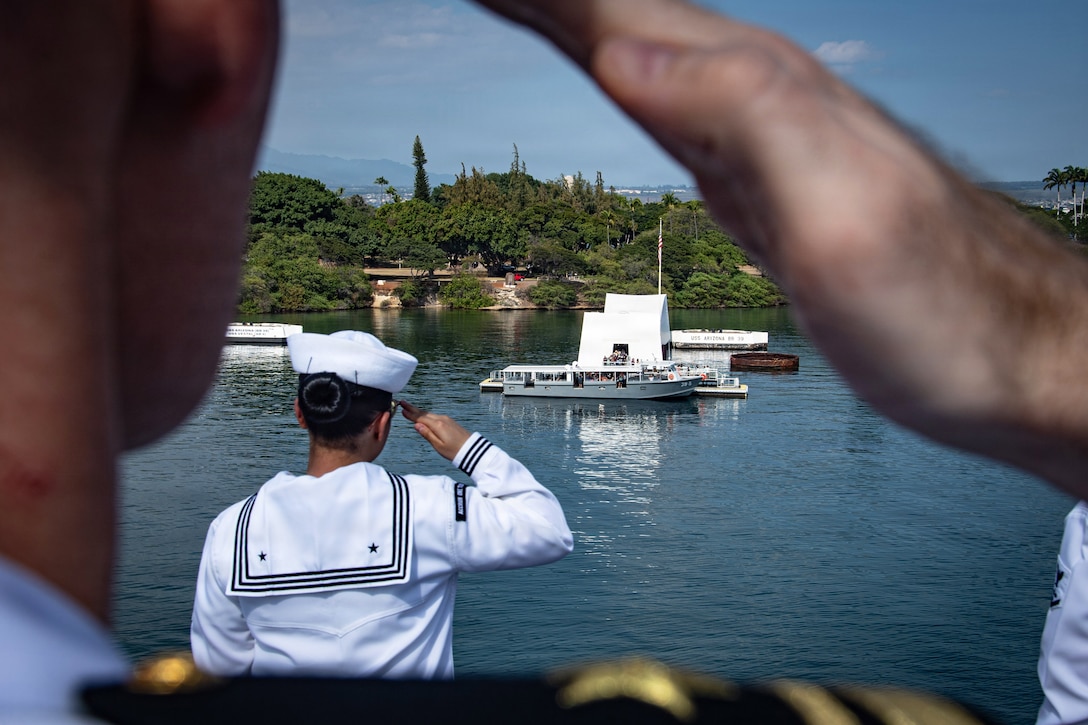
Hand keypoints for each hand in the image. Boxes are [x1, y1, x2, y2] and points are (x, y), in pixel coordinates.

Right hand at [399, 401, 470, 461]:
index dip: (410, 414)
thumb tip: (417, 425)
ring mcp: (447, 420)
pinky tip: (424, 415)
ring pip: (429, 414)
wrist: (472, 450)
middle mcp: (442, 420)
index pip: (420, 418)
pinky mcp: (450, 422)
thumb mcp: (438, 446)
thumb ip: (427, 434)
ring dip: (419, 411)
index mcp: (437, 425)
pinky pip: (435, 416)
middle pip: (424, 413)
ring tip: (410, 409)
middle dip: (413, 409)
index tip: (402, 408)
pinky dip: (427, 415)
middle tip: (403, 403)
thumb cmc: (455, 451)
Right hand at [473, 0, 1087, 497]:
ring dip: (566, 11)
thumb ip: (743, 115)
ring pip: (631, 46)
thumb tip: (623, 58)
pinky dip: (610, 66)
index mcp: (754, 91)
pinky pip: (659, 99)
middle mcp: (747, 94)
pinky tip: (605, 63)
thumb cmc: (942, 302)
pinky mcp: (750, 175)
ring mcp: (748, 131)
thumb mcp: (840, 213)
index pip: (615, 7)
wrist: (1010, 350)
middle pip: (615, 10)